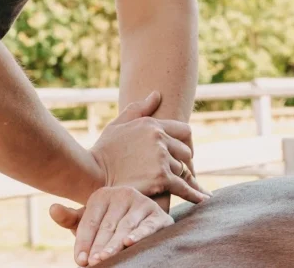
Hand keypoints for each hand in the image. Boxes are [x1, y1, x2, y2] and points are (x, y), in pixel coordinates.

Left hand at [50, 186, 174, 265]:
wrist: (139, 227)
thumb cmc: (106, 227)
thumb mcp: (87, 223)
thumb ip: (69, 218)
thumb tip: (52, 208)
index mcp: (103, 195)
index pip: (90, 221)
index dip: (83, 241)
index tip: (80, 260)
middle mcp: (123, 194)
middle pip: (107, 226)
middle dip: (99, 246)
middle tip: (92, 262)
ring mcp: (142, 203)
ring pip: (125, 227)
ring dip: (114, 244)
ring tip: (104, 257)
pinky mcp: (158, 215)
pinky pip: (148, 226)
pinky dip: (139, 234)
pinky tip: (129, 242)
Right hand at [89, 91, 209, 203]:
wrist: (92, 173)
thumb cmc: (103, 150)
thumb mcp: (118, 124)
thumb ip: (138, 108)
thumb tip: (156, 95)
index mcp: (152, 124)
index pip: (184, 131)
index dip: (185, 143)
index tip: (184, 153)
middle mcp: (159, 139)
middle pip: (185, 151)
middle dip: (182, 161)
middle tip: (179, 170)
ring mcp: (161, 158)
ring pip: (182, 169)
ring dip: (178, 176)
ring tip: (173, 183)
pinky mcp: (161, 178)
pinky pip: (183, 186)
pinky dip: (193, 194)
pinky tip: (201, 198)